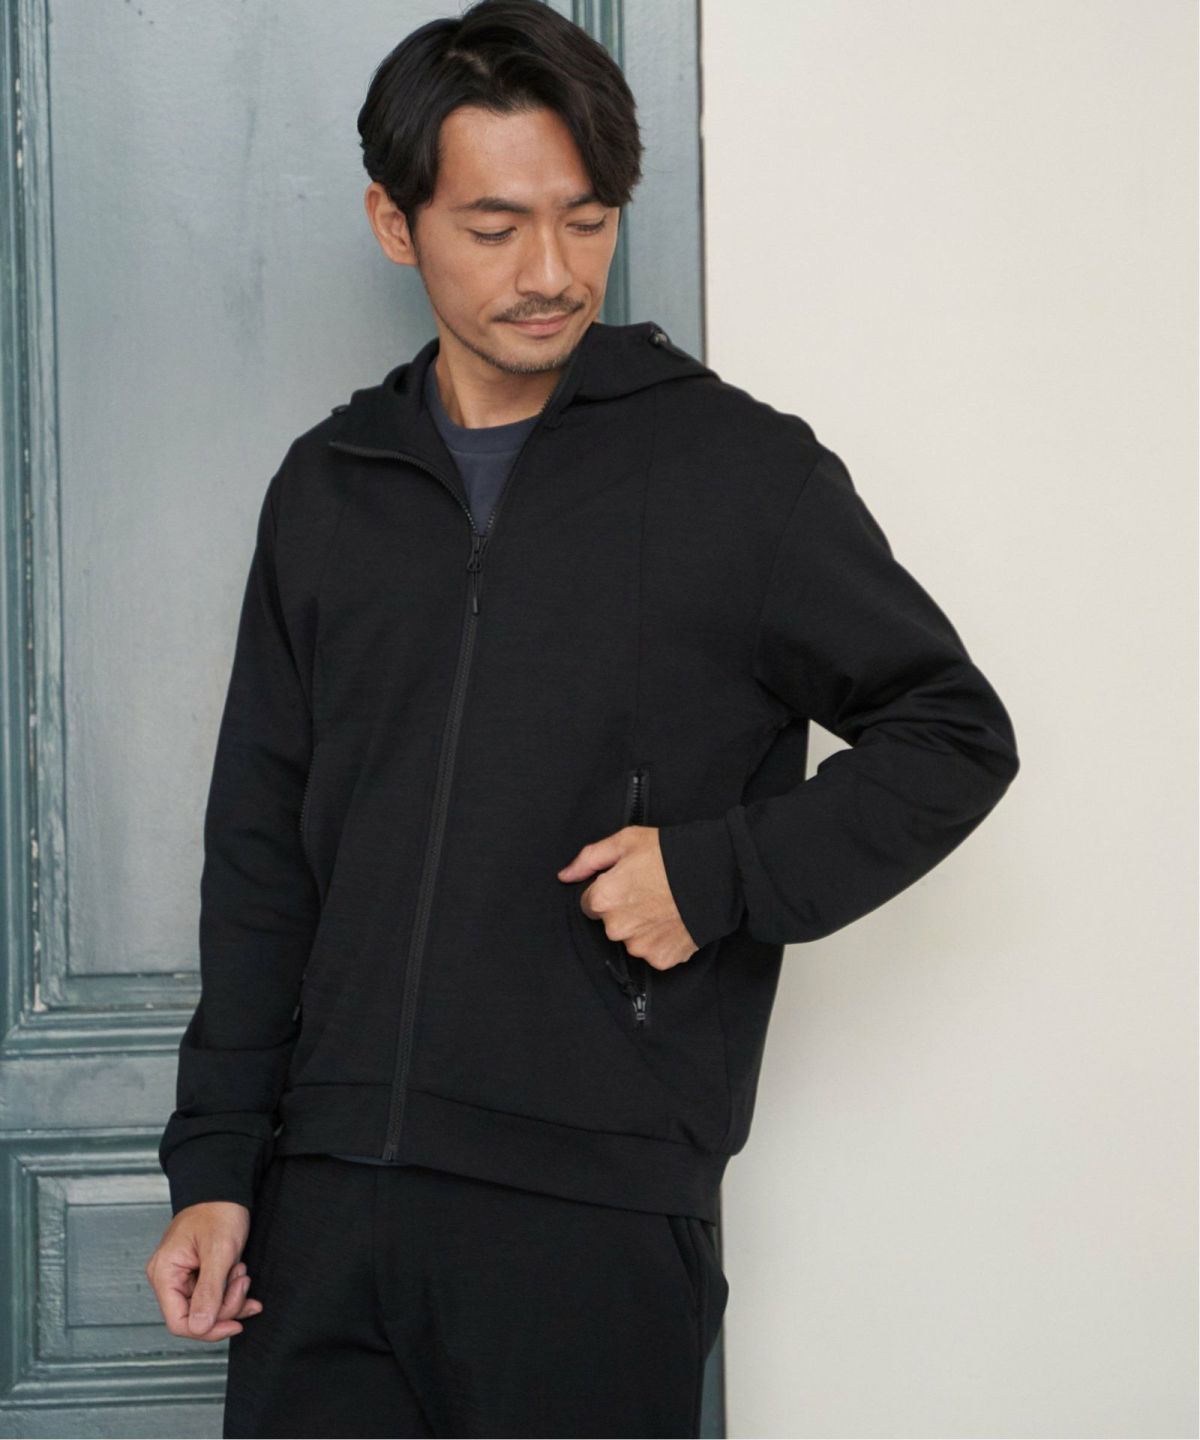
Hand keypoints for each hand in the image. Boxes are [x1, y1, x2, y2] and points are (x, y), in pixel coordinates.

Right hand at [145, 1201, 262, 1341]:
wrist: (225, 1187)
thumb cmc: (219, 1211)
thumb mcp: (218, 1251)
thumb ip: (209, 1292)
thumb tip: (199, 1328)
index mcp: (165, 1274)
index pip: (178, 1322)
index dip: (207, 1329)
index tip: (235, 1323)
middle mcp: (169, 1278)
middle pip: (196, 1316)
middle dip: (225, 1305)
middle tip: (242, 1280)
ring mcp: (183, 1276)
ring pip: (208, 1307)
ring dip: (231, 1296)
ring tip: (242, 1270)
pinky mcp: (197, 1273)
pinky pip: (213, 1294)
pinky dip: (231, 1292)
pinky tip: (243, 1279)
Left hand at [556, 824, 698, 969]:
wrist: (716, 875)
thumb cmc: (670, 854)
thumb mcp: (626, 841)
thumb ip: (589, 859)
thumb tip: (565, 876)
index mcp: (604, 899)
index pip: (589, 903)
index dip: (608, 890)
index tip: (628, 882)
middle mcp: (617, 928)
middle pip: (610, 923)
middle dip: (624, 909)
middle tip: (649, 891)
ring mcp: (640, 947)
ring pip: (631, 939)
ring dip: (642, 926)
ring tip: (665, 905)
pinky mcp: (662, 959)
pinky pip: (653, 951)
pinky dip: (661, 939)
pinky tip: (673, 920)